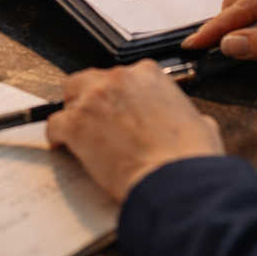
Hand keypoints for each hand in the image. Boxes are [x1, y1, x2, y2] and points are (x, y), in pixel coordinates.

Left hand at [45, 60, 224, 202]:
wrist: (175, 180)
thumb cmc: (189, 157)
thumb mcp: (201, 125)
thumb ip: (188, 116)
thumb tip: (192, 124)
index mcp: (149, 75)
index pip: (124, 75)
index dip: (119, 95)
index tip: (118, 109)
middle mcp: (119, 79)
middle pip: (91, 79)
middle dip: (91, 98)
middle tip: (96, 121)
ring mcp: (94, 100)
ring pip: (70, 95)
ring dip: (74, 112)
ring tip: (80, 133)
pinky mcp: (75, 124)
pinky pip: (54, 124)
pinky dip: (57, 136)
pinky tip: (63, 145)